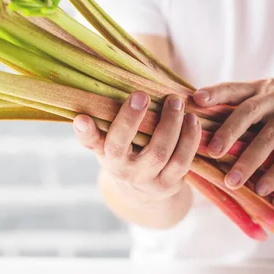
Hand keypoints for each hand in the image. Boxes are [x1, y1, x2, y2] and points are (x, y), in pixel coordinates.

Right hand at [73, 92, 201, 199]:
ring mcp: (144, 178)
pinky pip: (181, 161)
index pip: (89, 142)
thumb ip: (106, 119)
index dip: (84, 132)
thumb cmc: (127, 153)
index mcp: (103, 153)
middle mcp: (120, 169)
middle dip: (130, 120)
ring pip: (157, 152)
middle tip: (141, 94)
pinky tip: (192, 120)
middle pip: (120, 147)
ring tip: (176, 101)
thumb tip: (103, 79)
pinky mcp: (168, 184)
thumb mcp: (110, 141)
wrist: (143, 193)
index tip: (81, 118)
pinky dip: (189, 139)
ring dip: (169, 124)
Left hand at [193, 71, 273, 195]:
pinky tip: (261, 188)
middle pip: (247, 114)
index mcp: (257, 89)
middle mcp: (273, 98)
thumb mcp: (265, 90)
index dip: (215, 92)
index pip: (233, 88)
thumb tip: (198, 114)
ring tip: (231, 182)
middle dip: (229, 132)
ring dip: (249, 162)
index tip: (195, 98)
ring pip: (268, 139)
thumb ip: (238, 101)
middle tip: (210, 151)